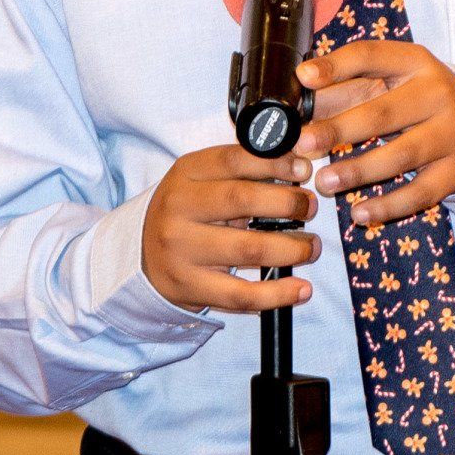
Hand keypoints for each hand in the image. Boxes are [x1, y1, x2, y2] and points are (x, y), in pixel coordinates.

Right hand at [142, 144, 318, 313]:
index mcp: (185, 174)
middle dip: (288, 203)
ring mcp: (181, 250)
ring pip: (248, 248)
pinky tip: (302, 289)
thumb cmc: (187, 213)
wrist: (143, 256)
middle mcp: (179, 208)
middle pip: (242, 199)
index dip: (275, 162)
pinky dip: (278, 294)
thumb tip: (298, 166)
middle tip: (310, 208)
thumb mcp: (202, 181)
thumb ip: (242, 170)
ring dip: (291, 248)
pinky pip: (241, 295)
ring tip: (311, 247)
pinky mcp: (190, 286)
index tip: (303, 171)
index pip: (234, 159)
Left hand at [297, 41, 454, 226]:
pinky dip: (389, 206)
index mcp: (414, 63)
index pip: (371, 56)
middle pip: (383, 113)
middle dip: (339, 129)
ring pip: (401, 156)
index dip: (336, 66)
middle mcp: (437, 94)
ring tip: (325, 182)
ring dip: (359, 170)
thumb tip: (297, 105)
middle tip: (304, 143)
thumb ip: (342, 91)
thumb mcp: (387, 84)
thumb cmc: (415, 102)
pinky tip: (360, 214)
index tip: (303, 77)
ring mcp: (450, 134)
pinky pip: (420, 193)